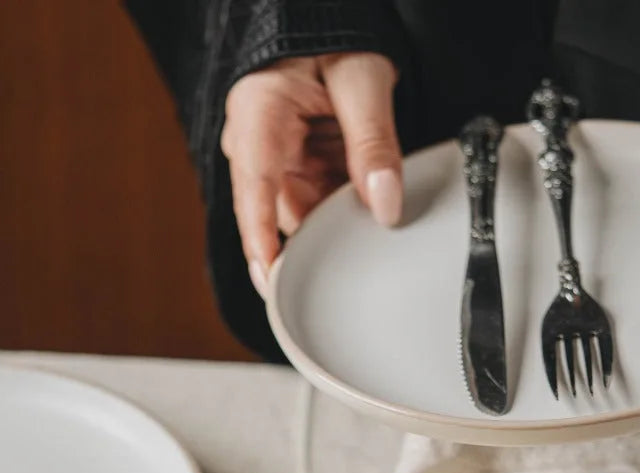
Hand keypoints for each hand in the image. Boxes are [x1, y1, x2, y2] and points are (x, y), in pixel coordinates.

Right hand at [222, 52, 401, 296]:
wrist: (326, 23)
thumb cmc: (334, 35)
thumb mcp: (362, 79)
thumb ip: (373, 141)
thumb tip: (385, 206)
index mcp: (257, 114)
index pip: (254, 188)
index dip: (260, 238)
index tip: (270, 280)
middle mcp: (254, 144)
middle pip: (280, 213)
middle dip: (318, 234)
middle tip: (361, 239)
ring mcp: (272, 163)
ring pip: (303, 216)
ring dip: (335, 219)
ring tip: (366, 203)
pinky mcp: (293, 173)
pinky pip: (316, 206)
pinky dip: (341, 208)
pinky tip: (362, 201)